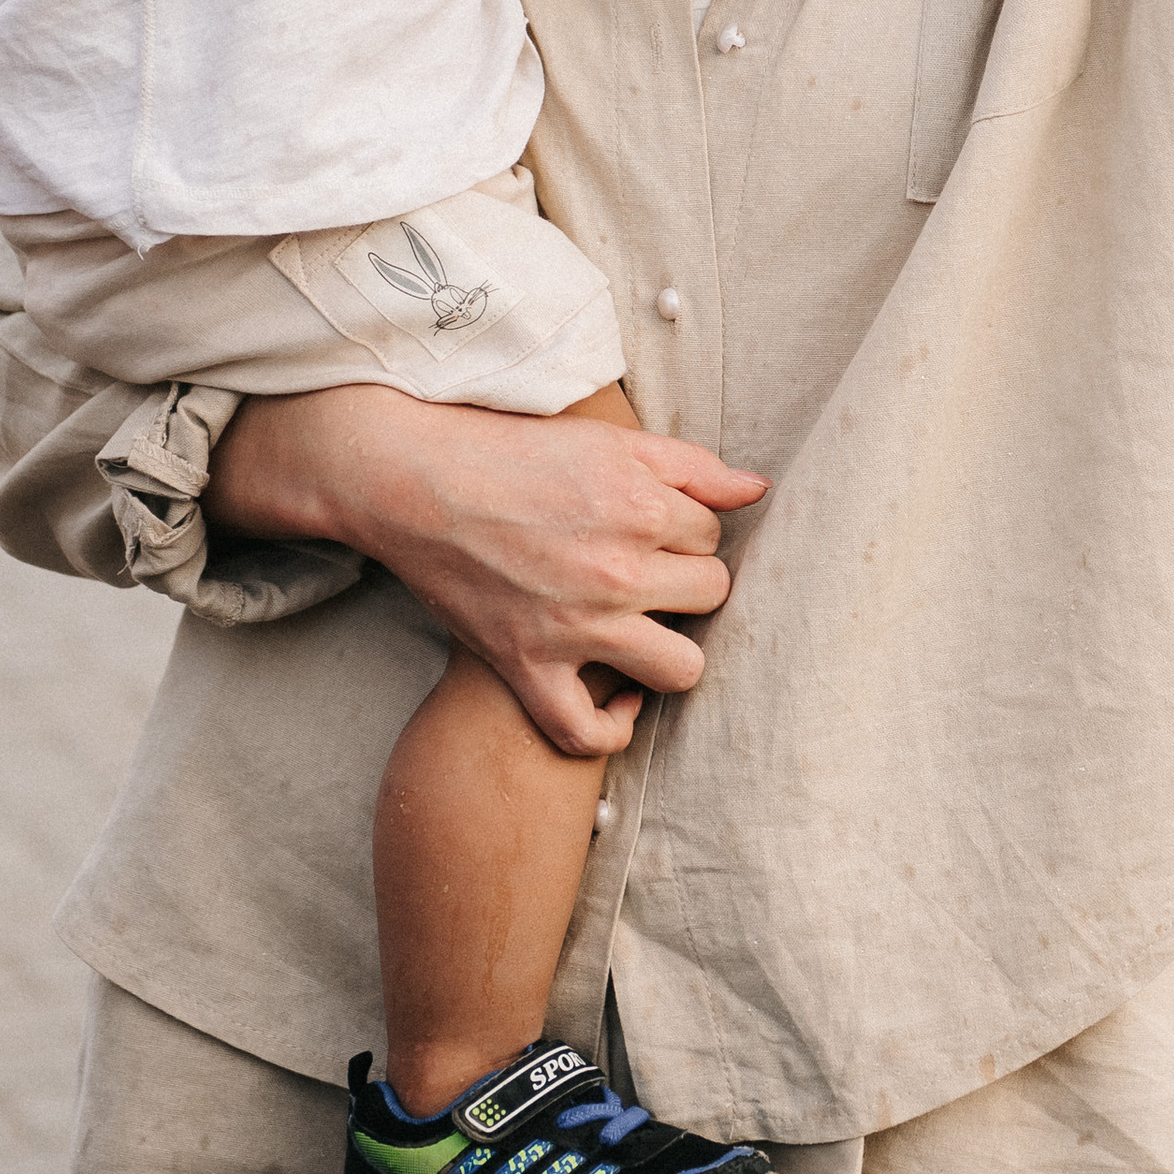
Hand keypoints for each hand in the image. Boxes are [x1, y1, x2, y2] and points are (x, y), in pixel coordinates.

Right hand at [208, 388, 767, 754]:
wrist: (415, 483)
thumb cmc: (514, 454)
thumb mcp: (610, 440)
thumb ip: (693, 466)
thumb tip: (758, 489)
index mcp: (642, 509)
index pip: (715, 539)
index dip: (688, 533)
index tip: (654, 529)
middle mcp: (617, 573)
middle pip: (711, 597)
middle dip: (688, 583)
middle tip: (650, 573)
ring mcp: (574, 629)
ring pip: (681, 670)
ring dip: (672, 653)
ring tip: (646, 631)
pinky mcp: (528, 669)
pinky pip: (587, 733)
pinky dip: (610, 729)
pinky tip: (617, 700)